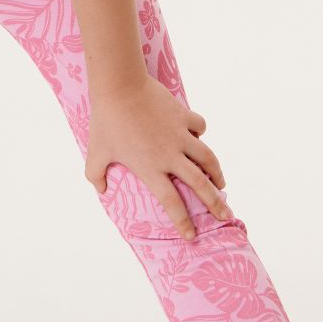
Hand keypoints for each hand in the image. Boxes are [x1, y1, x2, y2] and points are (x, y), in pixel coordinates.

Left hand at [84, 74, 230, 240]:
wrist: (120, 85)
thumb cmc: (106, 120)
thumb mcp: (96, 152)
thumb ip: (96, 174)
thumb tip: (100, 190)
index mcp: (151, 168)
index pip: (172, 203)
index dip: (182, 221)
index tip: (191, 236)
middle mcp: (170, 155)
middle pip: (200, 185)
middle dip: (215, 204)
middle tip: (226, 216)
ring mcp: (180, 135)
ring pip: (208, 159)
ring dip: (217, 173)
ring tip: (222, 183)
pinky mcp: (183, 116)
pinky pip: (200, 127)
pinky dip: (201, 134)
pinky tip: (199, 138)